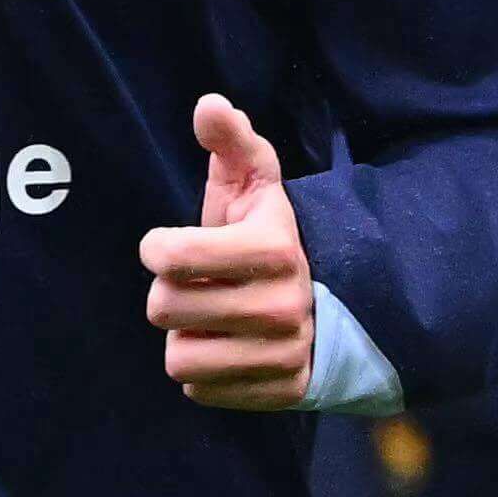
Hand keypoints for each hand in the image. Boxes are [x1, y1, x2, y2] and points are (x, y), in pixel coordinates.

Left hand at [143, 94, 318, 408]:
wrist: (338, 304)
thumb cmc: (273, 239)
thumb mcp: (256, 187)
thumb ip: (231, 142)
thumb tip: (209, 103)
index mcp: (274, 249)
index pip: (167, 259)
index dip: (159, 248)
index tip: (173, 245)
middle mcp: (282, 306)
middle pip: (162, 308)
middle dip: (173, 294)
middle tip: (202, 285)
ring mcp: (282, 354)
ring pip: (178, 358)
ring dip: (188, 337)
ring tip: (215, 320)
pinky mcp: (279, 393)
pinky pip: (199, 390)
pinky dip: (206, 372)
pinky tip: (231, 347)